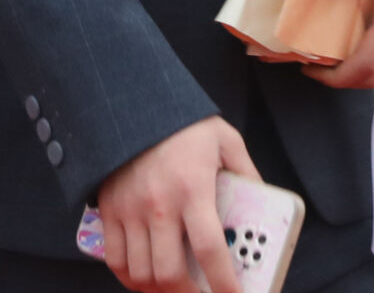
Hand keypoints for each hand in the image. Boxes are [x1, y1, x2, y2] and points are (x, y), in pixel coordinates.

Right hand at [96, 115, 257, 292]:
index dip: (223, 282)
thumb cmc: (184, 123)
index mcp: (192, 188)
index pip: (209, 250)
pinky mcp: (109, 210)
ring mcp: (129, 210)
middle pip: (170, 273)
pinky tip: (148, 279)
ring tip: (178, 289)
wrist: (133, 101)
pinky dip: (131, 279)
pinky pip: (116, 260)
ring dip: (161, 291)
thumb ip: (246, 173)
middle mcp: (159, 205)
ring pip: (141, 274)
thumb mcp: (225, 140)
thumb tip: (264, 202)